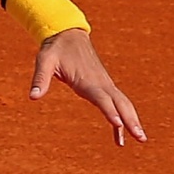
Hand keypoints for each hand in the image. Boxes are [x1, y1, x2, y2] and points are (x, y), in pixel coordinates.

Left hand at [29, 28, 146, 146]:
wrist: (69, 34)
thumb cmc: (55, 49)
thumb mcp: (44, 62)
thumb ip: (40, 79)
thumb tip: (33, 97)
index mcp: (86, 80)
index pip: (101, 98)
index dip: (109, 111)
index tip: (118, 124)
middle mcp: (100, 83)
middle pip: (120, 103)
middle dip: (131, 120)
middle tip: (140, 138)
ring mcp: (105, 84)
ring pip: (123, 104)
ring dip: (132, 120)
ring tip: (140, 139)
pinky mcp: (104, 85)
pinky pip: (116, 102)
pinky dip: (122, 116)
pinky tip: (121, 132)